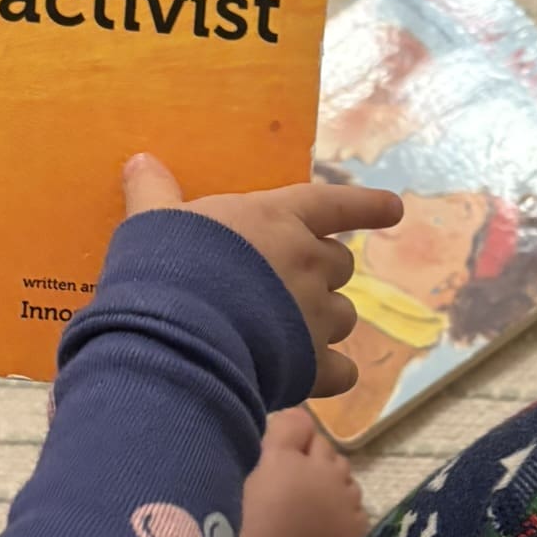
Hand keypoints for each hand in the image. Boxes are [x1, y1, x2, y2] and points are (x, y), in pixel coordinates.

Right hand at [122, 155, 401, 396]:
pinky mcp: (312, 367)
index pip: (335, 204)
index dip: (366, 206)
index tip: (394, 209)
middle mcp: (307, 264)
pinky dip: (333, 374)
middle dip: (325, 271)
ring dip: (326, 320)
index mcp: (278, 220)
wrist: (178, 337)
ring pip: (344, 315)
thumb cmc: (167, 267)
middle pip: (340, 264)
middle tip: (294, 282)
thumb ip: (154, 192)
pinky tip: (314, 377)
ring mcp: (314, 316)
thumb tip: (142, 160)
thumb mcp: (154, 220)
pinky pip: (342, 372)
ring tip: (292, 331)